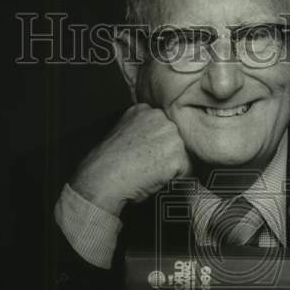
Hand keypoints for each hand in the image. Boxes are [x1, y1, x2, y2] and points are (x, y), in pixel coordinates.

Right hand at [71, 104, 191, 214]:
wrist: (102, 178)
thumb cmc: (108, 162)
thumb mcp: (122, 131)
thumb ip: (142, 128)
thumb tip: (155, 139)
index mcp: (145, 110)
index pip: (167, 125)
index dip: (160, 142)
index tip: (149, 151)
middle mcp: (161, 118)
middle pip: (178, 137)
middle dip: (169, 152)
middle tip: (149, 164)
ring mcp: (171, 136)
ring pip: (184, 153)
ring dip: (173, 165)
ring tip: (151, 171)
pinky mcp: (177, 156)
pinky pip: (186, 171)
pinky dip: (176, 179)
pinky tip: (156, 178)